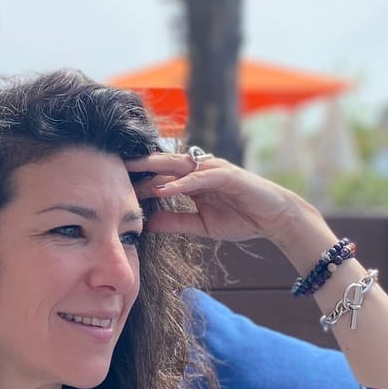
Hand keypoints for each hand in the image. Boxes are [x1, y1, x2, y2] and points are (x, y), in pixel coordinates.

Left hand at [127, 151, 306, 244]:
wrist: (274, 219)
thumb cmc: (241, 218)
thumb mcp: (200, 224)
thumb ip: (176, 221)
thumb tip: (147, 224)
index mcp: (192, 180)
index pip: (161, 175)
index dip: (139, 177)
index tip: (114, 182)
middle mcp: (200, 170)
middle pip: (163, 163)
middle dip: (139, 164)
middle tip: (113, 165)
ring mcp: (213, 170)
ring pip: (178, 165)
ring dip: (154, 168)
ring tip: (131, 171)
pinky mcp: (226, 175)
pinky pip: (199, 178)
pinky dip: (180, 183)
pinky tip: (163, 188)